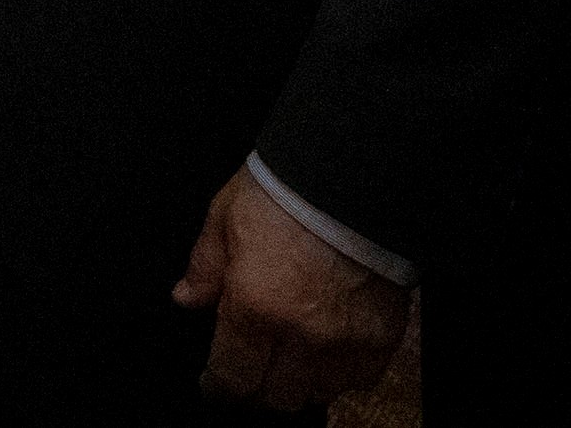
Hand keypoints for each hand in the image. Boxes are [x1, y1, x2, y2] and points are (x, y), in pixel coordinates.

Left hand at [171, 167, 410, 411]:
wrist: (354, 174)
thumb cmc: (286, 189)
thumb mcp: (224, 216)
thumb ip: (205, 267)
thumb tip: (187, 299)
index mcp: (254, 306)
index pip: (233, 376)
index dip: (220, 386)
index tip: (216, 384)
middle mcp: (301, 334)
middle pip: (277, 397)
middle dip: (259, 388)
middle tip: (253, 368)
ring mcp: (346, 339)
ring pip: (319, 393)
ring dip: (301, 381)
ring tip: (292, 358)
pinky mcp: (384, 335)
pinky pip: (361, 378)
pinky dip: (343, 372)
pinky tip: (331, 351)